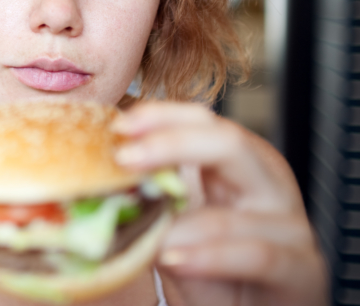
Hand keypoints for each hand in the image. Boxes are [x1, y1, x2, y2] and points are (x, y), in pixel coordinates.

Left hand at [112, 102, 327, 305]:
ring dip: (186, 215)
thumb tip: (92, 187)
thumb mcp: (172, 234)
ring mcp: (290, 226)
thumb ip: (145, 208)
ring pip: (244, 200)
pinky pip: (259, 254)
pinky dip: (212, 255)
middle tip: (125, 157)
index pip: (204, 123)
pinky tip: (175, 257)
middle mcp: (268, 186)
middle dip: (173, 142)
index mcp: (238, 167)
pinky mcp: (302, 269)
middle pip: (230, 143)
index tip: (121, 126)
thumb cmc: (211, 276)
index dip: (164, 117)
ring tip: (143, 226)